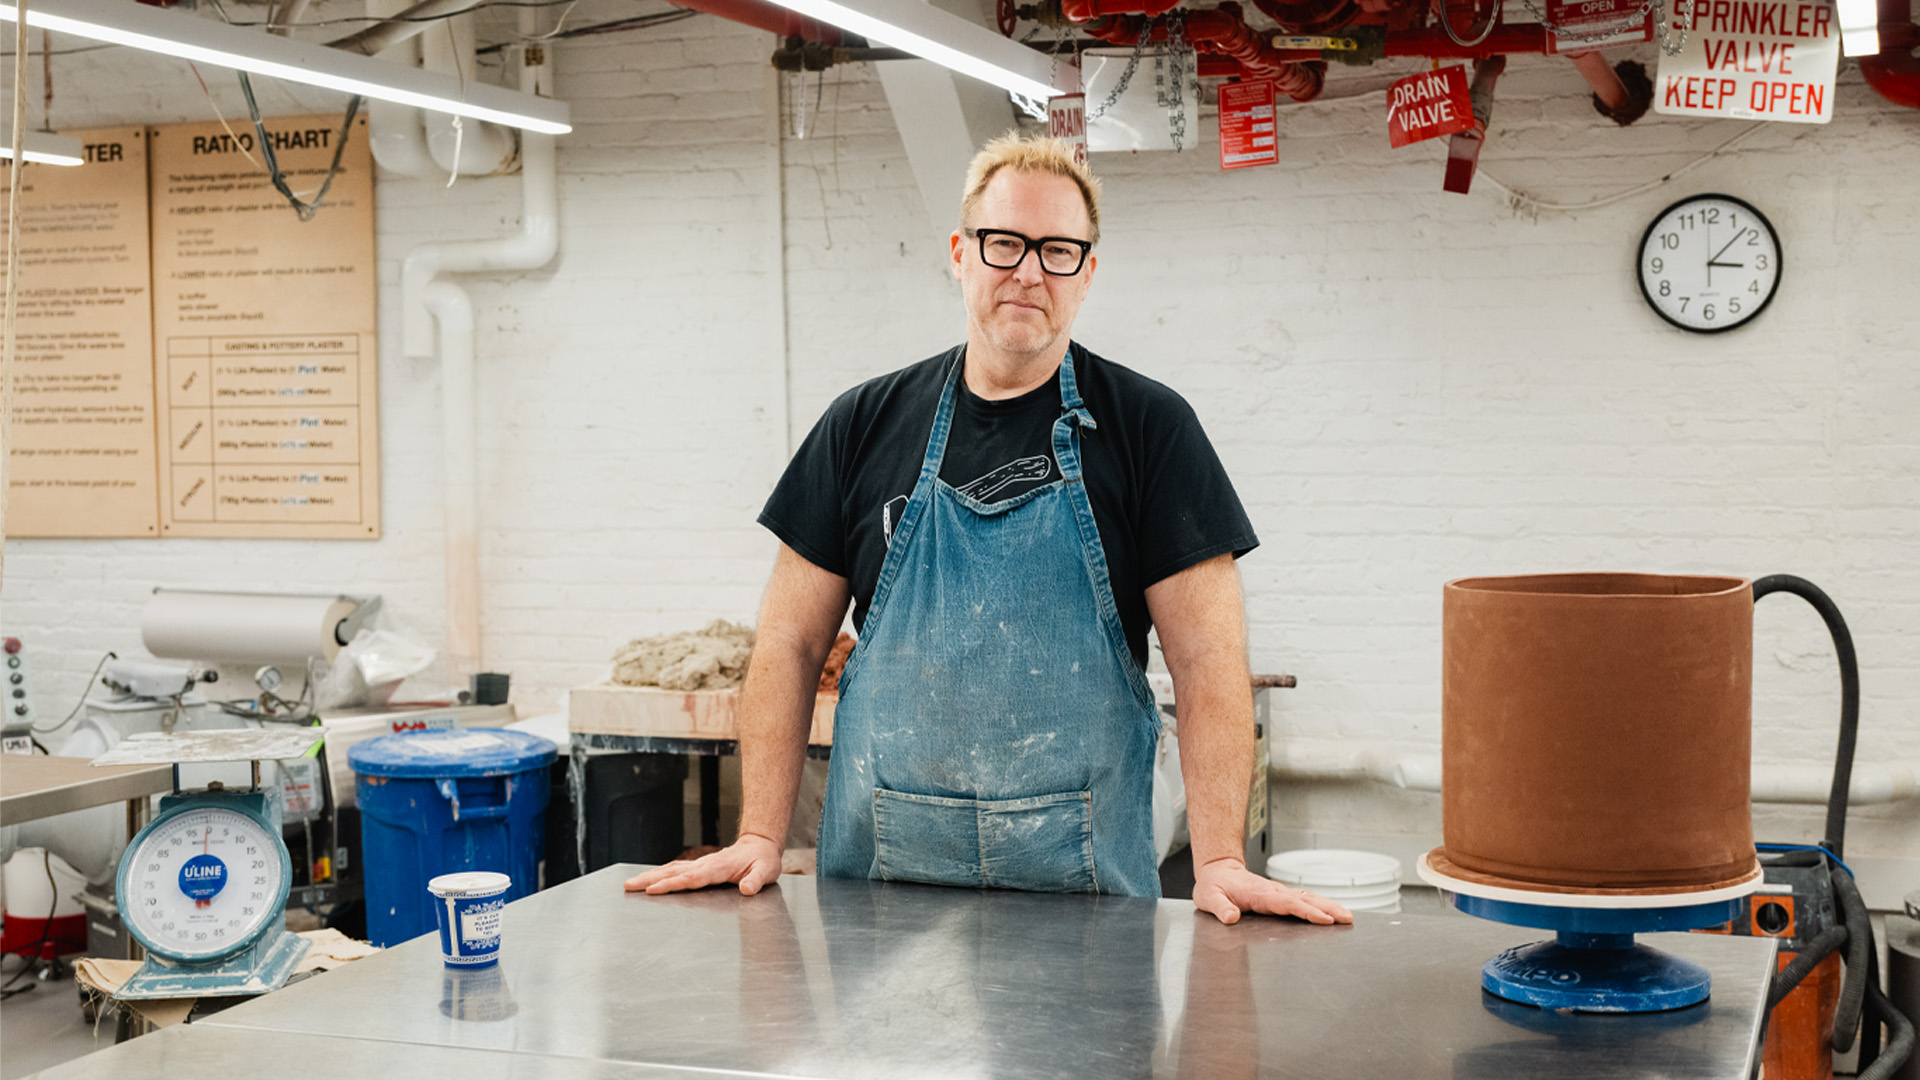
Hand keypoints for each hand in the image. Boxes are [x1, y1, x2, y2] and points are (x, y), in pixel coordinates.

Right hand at [622, 832, 783, 895]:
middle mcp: (705, 864)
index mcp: (718, 868)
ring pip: (670, 869)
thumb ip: (756, 881)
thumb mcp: (766, 871)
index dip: (672, 884)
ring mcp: (700, 864)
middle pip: (673, 873)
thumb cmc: (763, 861)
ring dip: (649, 876)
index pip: (691, 878)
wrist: (760, 846)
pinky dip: (659, 873)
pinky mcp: (699, 866)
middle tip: (628, 886)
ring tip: (630, 883)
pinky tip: (648, 879)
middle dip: (650, 880)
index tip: (653, 890)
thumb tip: (747, 889)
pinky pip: (675, 869)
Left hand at [1191, 857, 1353, 925]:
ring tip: (1347, 916)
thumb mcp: (1209, 898)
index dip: (1306, 911)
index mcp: (1260, 894)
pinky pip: (1304, 899)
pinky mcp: (1281, 896)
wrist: (1217, 871)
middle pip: (1305, 899)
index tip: (1323, 919)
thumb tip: (1231, 918)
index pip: (1287, 903)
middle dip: (1327, 908)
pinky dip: (1320, 905)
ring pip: (1308, 897)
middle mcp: (1274, 892)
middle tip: (1347, 918)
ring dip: (1329, 906)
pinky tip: (1332, 911)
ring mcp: (1279, 893)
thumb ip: (1220, 908)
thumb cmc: (1214, 886)